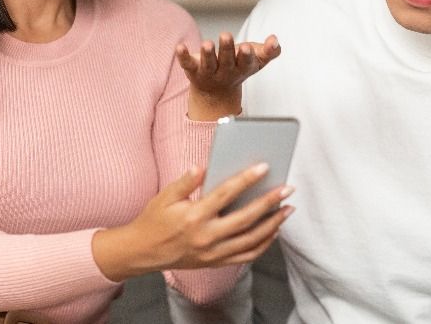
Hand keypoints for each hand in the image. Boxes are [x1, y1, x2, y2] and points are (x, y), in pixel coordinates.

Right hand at [92, 163, 293, 281]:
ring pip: (251, 240)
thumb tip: (203, 167)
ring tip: (287, 209)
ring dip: (273, 224)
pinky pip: (246, 256)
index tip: (264, 166)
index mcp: (193, 216)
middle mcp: (206, 236)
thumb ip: (185, 181)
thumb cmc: (154, 220)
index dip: (246, 179)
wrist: (142, 253)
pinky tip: (273, 231)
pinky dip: (263, 244)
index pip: (225, 194)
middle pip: (246, 218)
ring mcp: (213, 253)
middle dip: (270, 202)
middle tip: (288, 189)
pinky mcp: (216, 262)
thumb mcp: (164, 196)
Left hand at [176, 33, 280, 119]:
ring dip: (207, 54)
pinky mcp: (193, 70)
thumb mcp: (256, 60)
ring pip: (208, 64)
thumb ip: (269, 51)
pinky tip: (180, 47)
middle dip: (226, 49)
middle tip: (226, 36)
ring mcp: (208, 72)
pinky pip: (187, 64)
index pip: (246, 62)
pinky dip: (183, 56)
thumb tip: (275, 40)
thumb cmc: (238, 68)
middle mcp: (225, 71)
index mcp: (242, 68)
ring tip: (207, 44)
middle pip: (226, 61)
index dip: (246, 55)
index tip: (246, 47)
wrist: (216, 93)